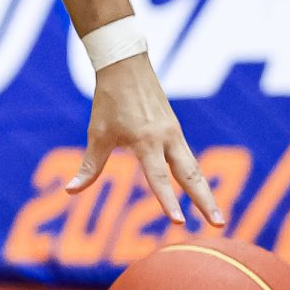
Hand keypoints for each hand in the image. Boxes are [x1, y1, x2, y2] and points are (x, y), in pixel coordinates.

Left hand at [67, 54, 224, 227]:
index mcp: (146, 141)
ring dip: (206, 192)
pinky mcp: (175, 127)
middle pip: (191, 176)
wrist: (126, 63)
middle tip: (220, 225)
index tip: (180, 222)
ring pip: (194, 167)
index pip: (159, 178)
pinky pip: (188, 156)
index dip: (168, 201)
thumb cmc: (109, 100)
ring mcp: (174, 132)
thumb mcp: (97, 134)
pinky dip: (196, 176)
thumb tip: (70, 190)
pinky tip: (200, 190)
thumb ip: (90, 167)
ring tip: (217, 216)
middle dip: (206, 202)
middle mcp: (166, 138)